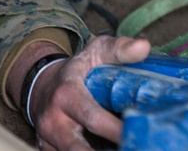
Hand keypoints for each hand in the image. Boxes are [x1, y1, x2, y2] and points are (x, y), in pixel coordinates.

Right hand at [18, 36, 149, 150]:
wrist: (43, 84)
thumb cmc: (79, 68)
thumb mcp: (97, 51)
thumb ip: (120, 49)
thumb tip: (144, 47)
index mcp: (66, 95)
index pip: (92, 117)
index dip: (114, 129)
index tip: (135, 133)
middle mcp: (53, 120)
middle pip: (77, 147)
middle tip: (131, 147)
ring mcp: (48, 138)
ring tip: (125, 149)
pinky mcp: (47, 150)